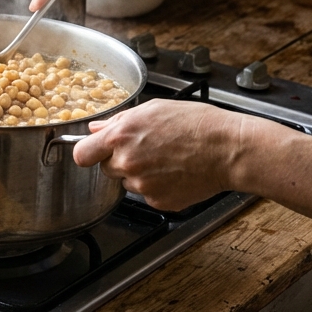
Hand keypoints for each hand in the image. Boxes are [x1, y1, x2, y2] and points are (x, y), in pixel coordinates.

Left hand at [71, 99, 246, 209]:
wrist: (229, 149)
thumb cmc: (198, 125)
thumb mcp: (154, 109)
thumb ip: (119, 121)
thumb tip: (96, 128)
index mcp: (121, 136)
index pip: (82, 154)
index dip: (87, 153)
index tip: (92, 152)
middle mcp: (127, 163)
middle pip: (106, 169)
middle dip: (120, 161)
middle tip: (148, 149)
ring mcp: (141, 185)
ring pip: (128, 183)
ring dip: (140, 174)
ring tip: (168, 159)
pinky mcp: (157, 201)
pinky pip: (147, 195)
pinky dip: (158, 187)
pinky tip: (176, 173)